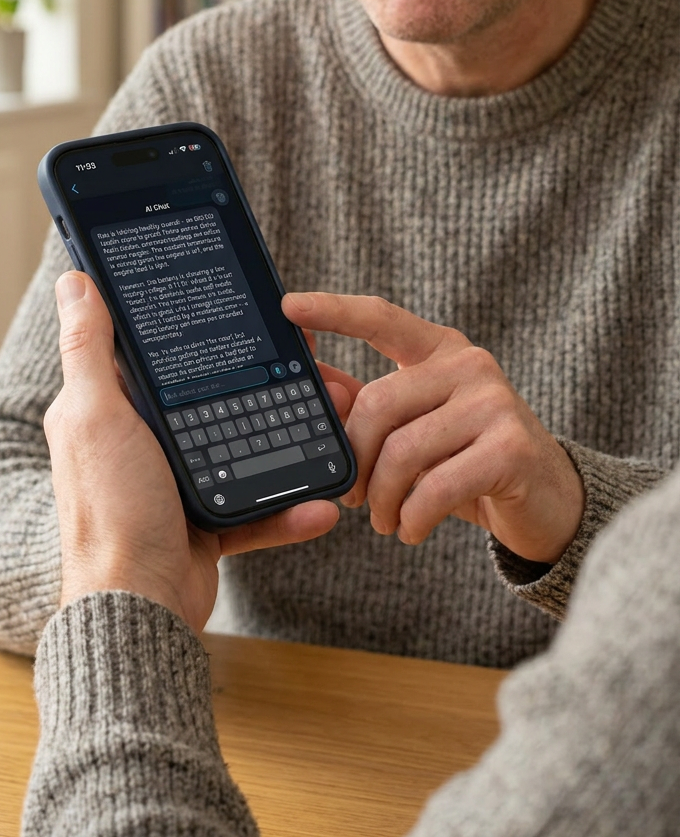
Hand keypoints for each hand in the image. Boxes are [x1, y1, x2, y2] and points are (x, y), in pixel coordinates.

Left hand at [45, 273, 340, 632]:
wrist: (138, 612)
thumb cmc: (110, 512)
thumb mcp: (96, 416)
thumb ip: (89, 348)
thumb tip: (75, 280)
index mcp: (110, 410)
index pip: (163, 355)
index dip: (207, 335)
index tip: (255, 317)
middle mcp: (141, 443)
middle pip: (215, 398)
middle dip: (269, 386)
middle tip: (315, 371)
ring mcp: (176, 484)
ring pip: (245, 448)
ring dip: (292, 441)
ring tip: (333, 425)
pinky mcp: (206, 525)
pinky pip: (257, 510)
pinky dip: (288, 509)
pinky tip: (322, 504)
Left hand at [283, 292, 583, 563]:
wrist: (547, 502)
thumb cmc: (469, 460)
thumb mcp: (416, 428)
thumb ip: (366, 405)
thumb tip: (313, 384)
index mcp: (440, 350)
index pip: (381, 319)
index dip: (334, 311)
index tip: (289, 306)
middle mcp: (469, 365)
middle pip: (378, 403)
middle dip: (354, 460)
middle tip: (350, 497)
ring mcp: (494, 402)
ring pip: (403, 451)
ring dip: (382, 499)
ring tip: (384, 520)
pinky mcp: (511, 448)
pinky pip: (435, 486)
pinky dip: (412, 517)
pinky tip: (411, 530)